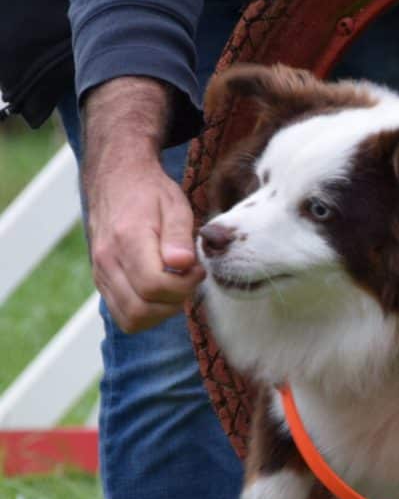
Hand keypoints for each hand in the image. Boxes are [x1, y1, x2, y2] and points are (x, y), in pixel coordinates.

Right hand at [81, 77, 204, 332]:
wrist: (116, 179)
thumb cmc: (151, 192)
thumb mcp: (174, 204)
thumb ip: (179, 235)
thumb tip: (182, 264)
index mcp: (127, 239)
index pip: (153, 285)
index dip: (183, 286)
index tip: (198, 269)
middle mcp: (107, 260)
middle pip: (141, 309)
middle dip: (174, 302)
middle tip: (190, 279)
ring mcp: (100, 273)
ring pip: (130, 318)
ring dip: (161, 312)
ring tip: (177, 285)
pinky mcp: (101, 280)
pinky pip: (122, 314)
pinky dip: (146, 312)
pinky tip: (163, 290)